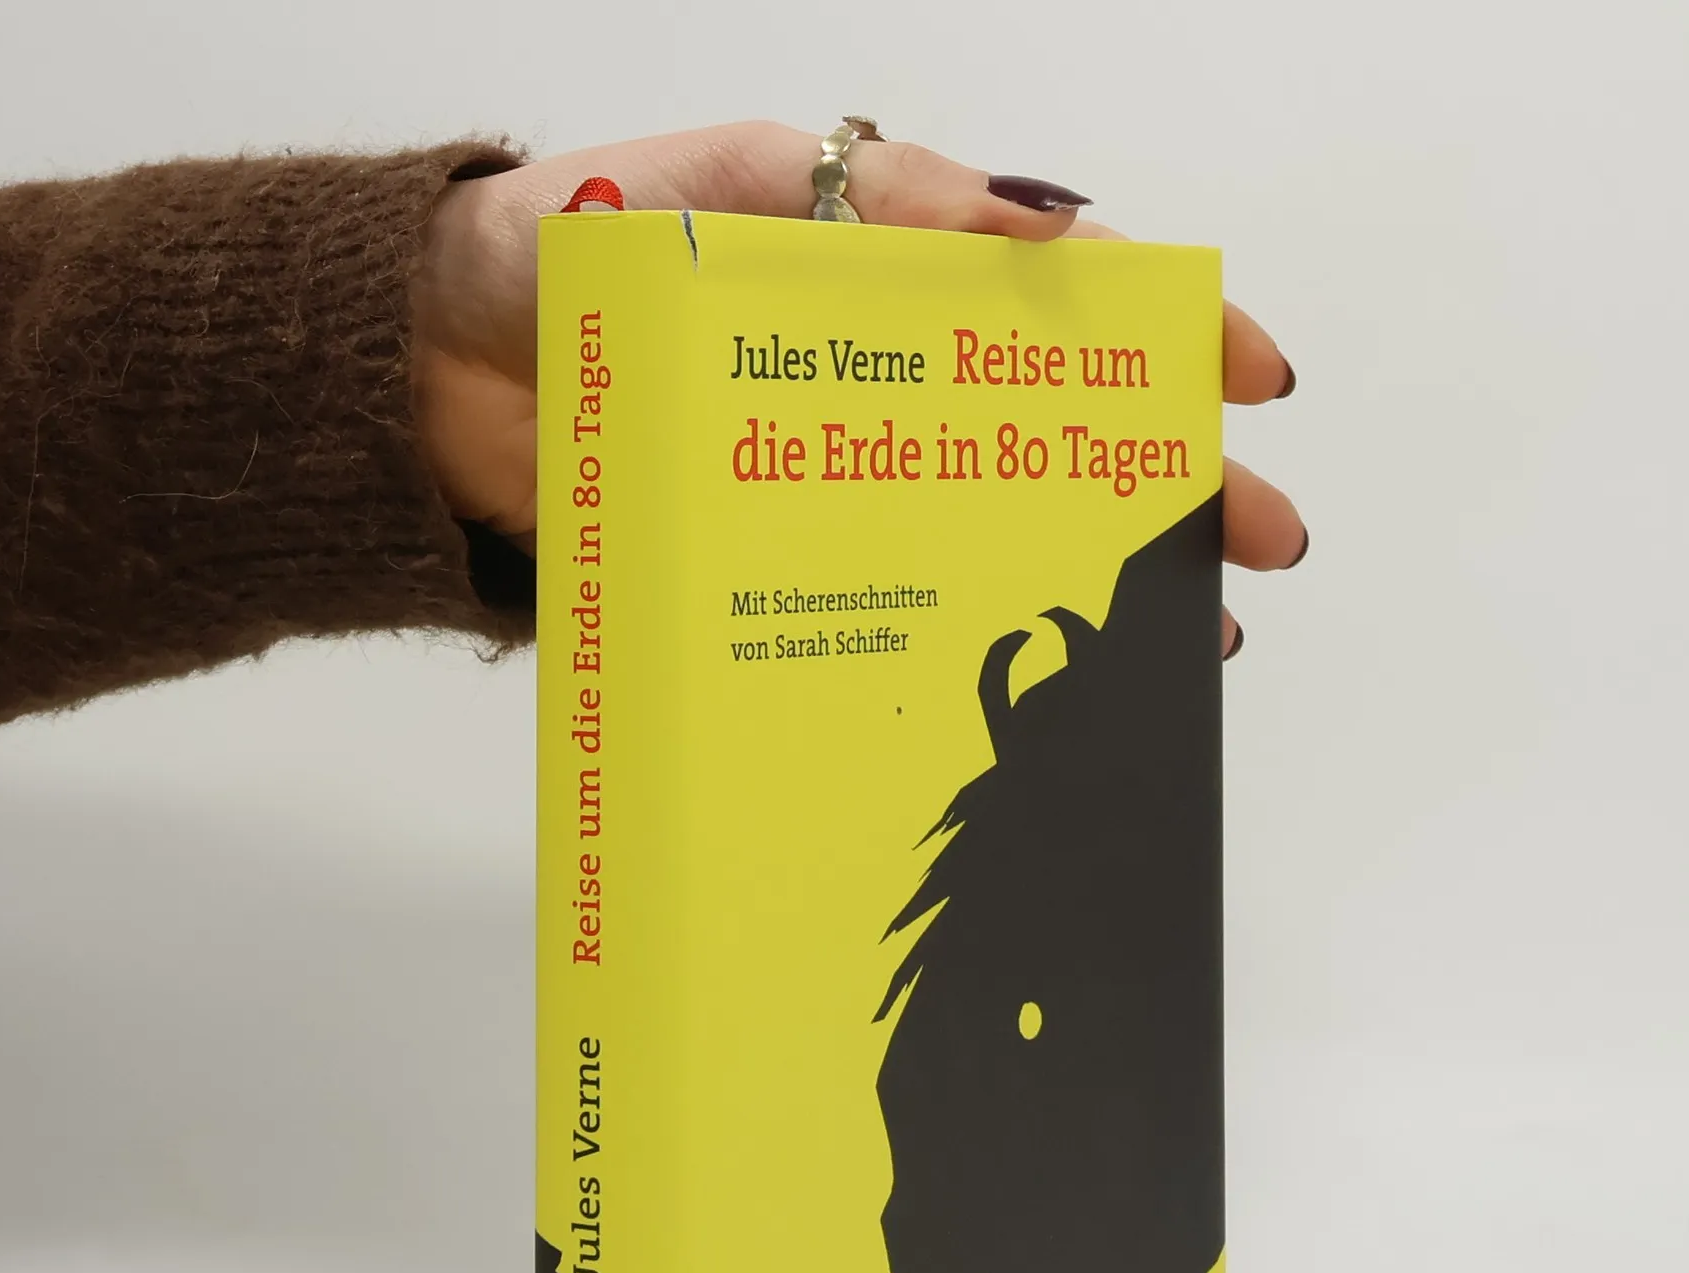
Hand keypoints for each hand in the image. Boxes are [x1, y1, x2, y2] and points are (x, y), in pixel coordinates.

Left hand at [411, 122, 1303, 655]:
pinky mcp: (780, 565)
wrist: (429, 378)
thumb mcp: (730, 181)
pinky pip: (894, 601)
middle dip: (1171, 484)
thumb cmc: (567, 254)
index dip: (1167, 336)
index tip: (1251, 376)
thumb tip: (1051, 227)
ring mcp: (838, 483)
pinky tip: (1042, 674)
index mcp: (888, 276)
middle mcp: (881, 387)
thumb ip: (882, 196)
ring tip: (1193, 631)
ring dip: (1100, 579)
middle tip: (1259, 534)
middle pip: (1056, 436)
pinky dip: (973, 637)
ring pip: (995, 530)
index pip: (1061, 302)